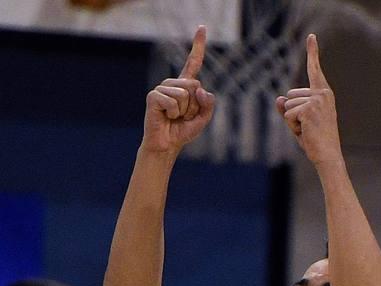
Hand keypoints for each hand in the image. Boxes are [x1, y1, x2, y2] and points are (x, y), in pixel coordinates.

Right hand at [142, 25, 214, 154]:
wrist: (166, 145)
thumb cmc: (182, 132)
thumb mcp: (202, 120)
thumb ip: (208, 105)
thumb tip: (200, 88)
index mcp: (186, 86)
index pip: (193, 62)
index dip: (198, 45)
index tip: (202, 27)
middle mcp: (173, 84)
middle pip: (194, 86)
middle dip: (194, 105)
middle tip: (183, 116)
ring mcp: (162, 88)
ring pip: (184, 94)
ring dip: (183, 111)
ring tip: (174, 117)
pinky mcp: (153, 96)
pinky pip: (172, 101)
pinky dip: (173, 113)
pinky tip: (166, 116)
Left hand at [276, 33, 342, 166]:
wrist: (328, 156)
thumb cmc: (316, 141)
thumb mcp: (300, 122)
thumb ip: (288, 110)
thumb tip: (279, 98)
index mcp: (324, 94)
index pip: (315, 70)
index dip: (312, 52)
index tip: (311, 36)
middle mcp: (322, 93)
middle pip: (290, 95)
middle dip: (293, 113)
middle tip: (309, 128)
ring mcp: (316, 100)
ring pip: (288, 106)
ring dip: (293, 122)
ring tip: (308, 131)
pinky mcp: (308, 109)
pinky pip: (288, 115)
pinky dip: (292, 126)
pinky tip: (306, 132)